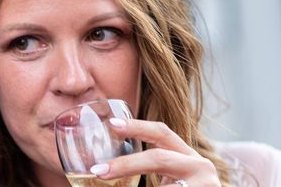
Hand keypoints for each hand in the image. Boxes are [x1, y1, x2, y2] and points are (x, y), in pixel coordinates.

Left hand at [90, 118, 220, 185]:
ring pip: (165, 185)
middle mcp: (200, 166)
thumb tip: (103, 168)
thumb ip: (151, 167)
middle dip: (126, 164)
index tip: (111, 124)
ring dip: (136, 182)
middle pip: (159, 158)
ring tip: (107, 181)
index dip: (136, 126)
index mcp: (187, 155)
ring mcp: (206, 185)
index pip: (162, 132)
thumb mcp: (172, 177)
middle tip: (98, 170)